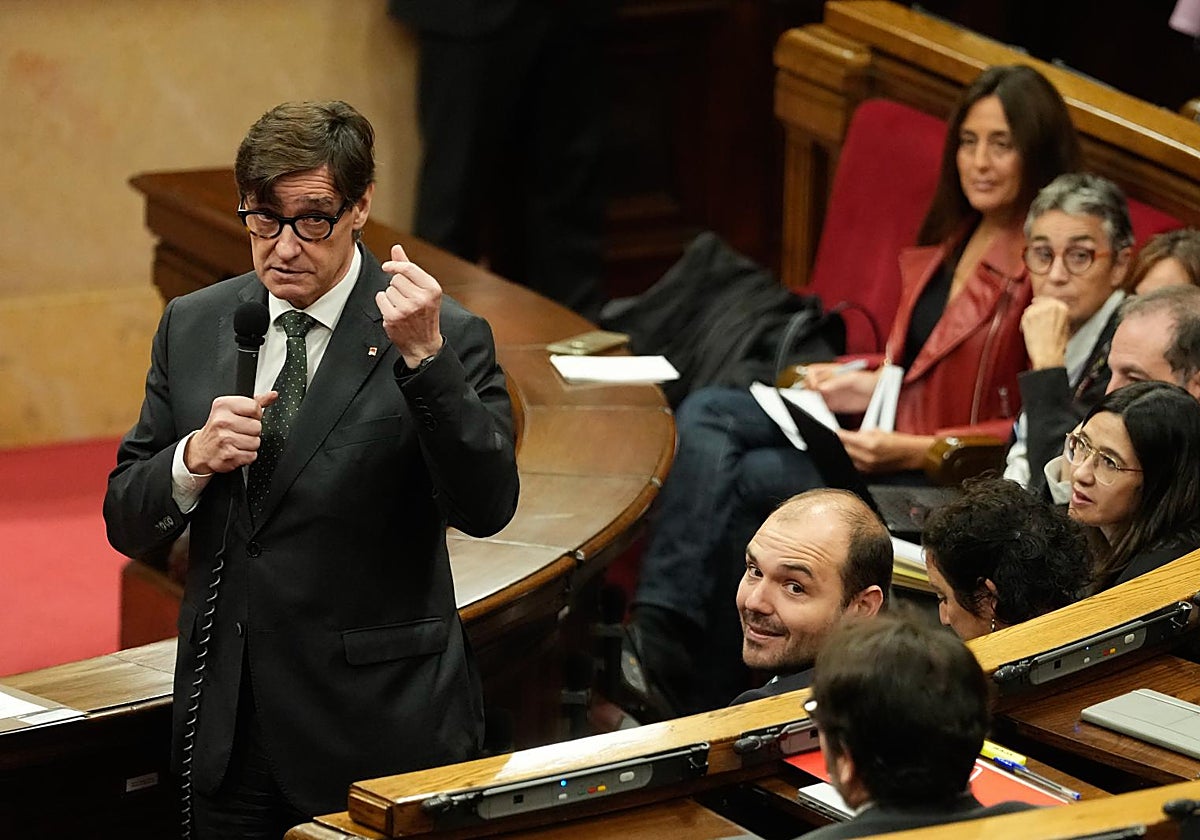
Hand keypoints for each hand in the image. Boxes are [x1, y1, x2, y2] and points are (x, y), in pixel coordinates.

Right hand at [184, 392, 277, 473]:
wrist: (201, 450)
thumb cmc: (219, 428)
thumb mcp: (233, 409)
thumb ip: (255, 402)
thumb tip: (273, 395)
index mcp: (223, 405)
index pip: (255, 408)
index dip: (255, 415)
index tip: (245, 418)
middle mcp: (222, 421)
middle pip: (257, 427)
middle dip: (252, 432)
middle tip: (239, 432)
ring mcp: (224, 439)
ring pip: (256, 442)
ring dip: (250, 445)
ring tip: (237, 442)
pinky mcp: (227, 455)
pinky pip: (251, 456)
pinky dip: (246, 456)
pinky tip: (236, 451)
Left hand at [376, 243, 444, 367]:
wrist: (424, 344)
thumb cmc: (425, 315)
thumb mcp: (424, 290)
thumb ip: (409, 268)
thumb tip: (396, 248)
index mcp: (432, 289)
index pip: (408, 268)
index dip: (395, 265)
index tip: (388, 267)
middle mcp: (421, 298)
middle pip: (396, 279)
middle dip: (397, 286)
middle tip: (406, 298)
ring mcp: (407, 309)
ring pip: (388, 289)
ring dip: (391, 296)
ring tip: (402, 306)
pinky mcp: (394, 317)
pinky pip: (381, 298)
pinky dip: (384, 304)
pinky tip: (394, 311)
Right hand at [806, 365, 879, 413]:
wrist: (878, 391)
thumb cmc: (868, 380)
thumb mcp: (852, 377)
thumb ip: (836, 382)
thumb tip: (821, 387)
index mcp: (829, 371)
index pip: (811, 372)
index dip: (809, 379)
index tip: (814, 386)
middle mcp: (827, 382)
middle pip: (808, 385)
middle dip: (807, 391)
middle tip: (814, 398)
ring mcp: (829, 394)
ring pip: (813, 397)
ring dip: (812, 402)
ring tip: (817, 406)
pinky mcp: (833, 405)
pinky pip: (821, 408)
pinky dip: (819, 411)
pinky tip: (823, 412)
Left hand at [836, 429, 933, 473]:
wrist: (910, 455)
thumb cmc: (898, 442)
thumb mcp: (877, 431)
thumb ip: (860, 433)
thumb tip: (847, 434)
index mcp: (870, 444)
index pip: (844, 438)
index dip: (838, 434)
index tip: (835, 431)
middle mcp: (867, 457)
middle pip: (844, 449)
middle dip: (842, 443)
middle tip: (842, 438)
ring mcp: (867, 467)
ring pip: (848, 458)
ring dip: (847, 452)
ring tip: (851, 446)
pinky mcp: (868, 473)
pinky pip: (854, 465)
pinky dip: (853, 459)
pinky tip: (856, 454)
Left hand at [1021, 297, 1070, 369]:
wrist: (1048, 355)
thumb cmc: (1056, 346)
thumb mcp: (1064, 326)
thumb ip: (1056, 315)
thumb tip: (1048, 311)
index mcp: (1063, 307)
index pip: (1049, 300)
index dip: (1042, 306)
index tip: (1039, 311)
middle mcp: (1051, 306)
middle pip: (1038, 302)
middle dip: (1035, 311)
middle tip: (1033, 322)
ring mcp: (1039, 310)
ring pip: (1029, 309)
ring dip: (1029, 318)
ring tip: (1033, 330)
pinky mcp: (1028, 316)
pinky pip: (1022, 316)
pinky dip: (1023, 324)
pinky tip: (1027, 332)